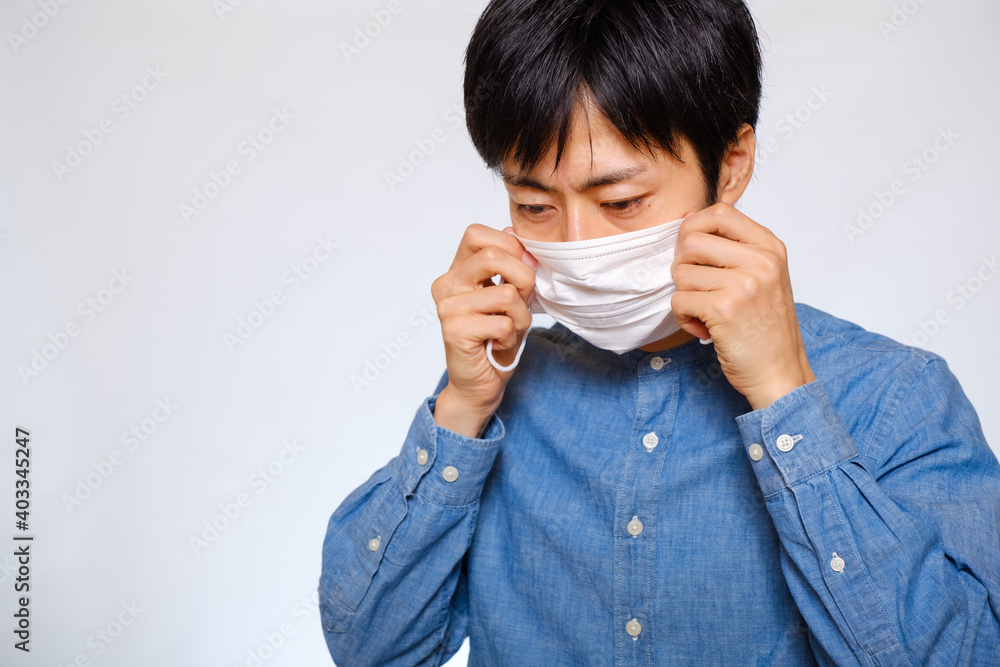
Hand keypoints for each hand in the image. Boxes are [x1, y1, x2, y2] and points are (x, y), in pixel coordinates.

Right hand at [429, 224, 536, 436]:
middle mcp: (446, 284)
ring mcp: (447, 307)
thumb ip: (511, 265)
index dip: (508, 247)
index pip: (476, 234)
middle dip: (523, 279)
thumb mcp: (511, 295)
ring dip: (521, 317)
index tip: (520, 271)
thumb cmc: (496, 337)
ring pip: (506, 293)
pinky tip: (498, 344)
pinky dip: (511, 337)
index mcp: (457, 270)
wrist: (481, 383)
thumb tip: (516, 236)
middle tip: (520, 302)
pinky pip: (503, 323)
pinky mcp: (454, 330)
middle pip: (493, 255)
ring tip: (508, 330)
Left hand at [669, 203, 814, 410]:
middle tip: (698, 289)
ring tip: (706, 313)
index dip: (694, 226)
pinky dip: (684, 318)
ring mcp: (744, 284)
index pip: (720, 212)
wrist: (780, 373)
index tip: (691, 249)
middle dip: (683, 267)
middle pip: (691, 240)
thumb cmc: (765, 328)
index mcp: (770, 247)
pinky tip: (705, 328)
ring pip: (681, 273)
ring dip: (685, 297)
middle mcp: (761, 261)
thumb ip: (730, 247)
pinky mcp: (724, 309)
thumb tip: (686, 218)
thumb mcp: (761, 276)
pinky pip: (679, 301)